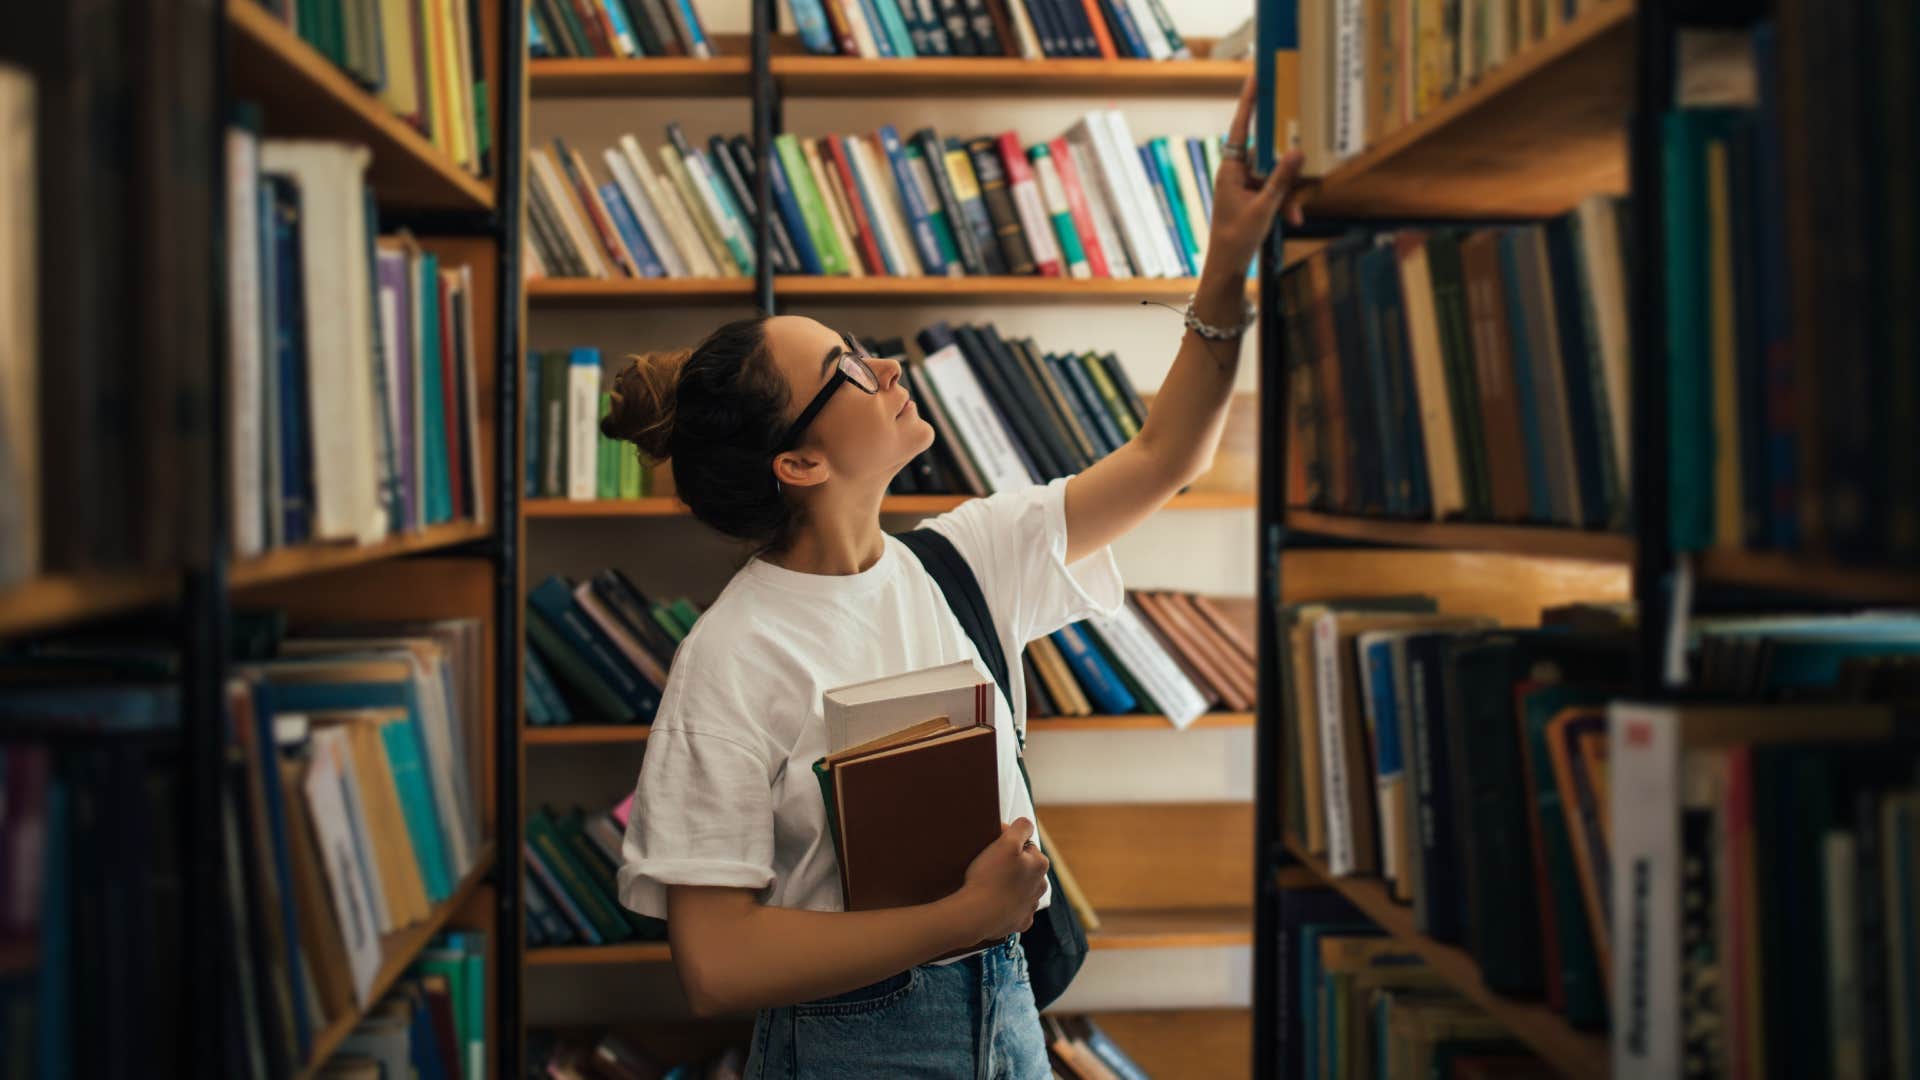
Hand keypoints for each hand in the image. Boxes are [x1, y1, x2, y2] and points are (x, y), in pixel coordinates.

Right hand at [956, 818, 1049, 942]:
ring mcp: (1030, 906)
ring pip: (1020, 889)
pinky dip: (1006, 907)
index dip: (1008, 845)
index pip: (1026, 846)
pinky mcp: (1020, 922)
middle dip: (1012, 866)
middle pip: (1025, 868)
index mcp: (1040, 864)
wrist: (977, 915)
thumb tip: (1025, 825)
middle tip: (990, 867)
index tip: (993, 850)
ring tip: (990, 886)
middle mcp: (1040, 886)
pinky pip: (1015, 910)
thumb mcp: (1006, 842)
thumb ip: (1021, 827)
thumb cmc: (990, 876)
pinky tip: (993, 903)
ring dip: (1010, 886)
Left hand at [1202, 73, 1306, 283]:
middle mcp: (1237, 172)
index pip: (1240, 128)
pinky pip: (1276, 191)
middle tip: (1303, 150)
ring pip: (1276, 175)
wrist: (1227, 267)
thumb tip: (1297, 150)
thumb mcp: (1264, 208)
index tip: (1256, 78)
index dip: (1249, 103)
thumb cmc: (1237, 238)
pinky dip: (1286, 204)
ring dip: (1288, 194)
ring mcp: (1246, 184)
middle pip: (1267, 153)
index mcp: (1230, 169)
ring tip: (1294, 215)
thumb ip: (1282, 179)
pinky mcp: (1255, 196)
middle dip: (1287, 166)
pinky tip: (1294, 220)